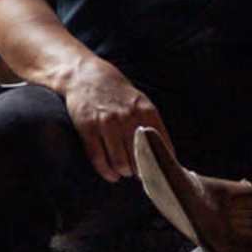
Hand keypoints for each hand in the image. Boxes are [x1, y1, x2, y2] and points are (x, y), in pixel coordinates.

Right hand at [54, 56, 167, 184]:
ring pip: (120, 162)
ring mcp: (107, 123)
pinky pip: (99, 158)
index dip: (161, 163)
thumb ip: (152, 126)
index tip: (161, 174)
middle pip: (140, 157)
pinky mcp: (88, 129)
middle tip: (140, 175)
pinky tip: (111, 175)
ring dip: (124, 172)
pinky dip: (107, 172)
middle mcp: (127, 117)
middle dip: (141, 171)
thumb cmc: (117, 94)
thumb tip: (166, 155)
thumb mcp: (140, 103)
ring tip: (125, 172)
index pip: (160, 145)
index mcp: (146, 111)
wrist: (86, 76)